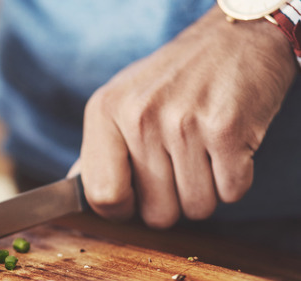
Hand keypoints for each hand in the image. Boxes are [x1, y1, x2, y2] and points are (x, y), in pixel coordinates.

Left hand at [73, 7, 296, 227]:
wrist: (236, 37)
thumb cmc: (173, 79)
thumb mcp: (121, 101)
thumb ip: (98, 149)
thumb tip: (74, 188)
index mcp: (104, 111)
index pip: (102, 196)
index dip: (121, 211)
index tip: (135, 200)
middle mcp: (139, 116)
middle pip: (156, 213)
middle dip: (172, 203)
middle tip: (179, 168)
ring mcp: (183, 123)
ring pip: (196, 208)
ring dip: (205, 192)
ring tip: (203, 153)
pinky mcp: (227, 130)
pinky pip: (231, 192)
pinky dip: (234, 180)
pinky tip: (227, 148)